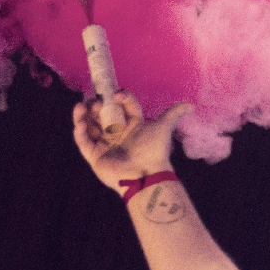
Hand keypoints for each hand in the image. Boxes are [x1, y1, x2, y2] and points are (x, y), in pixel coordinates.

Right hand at [72, 92, 190, 193]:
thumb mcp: (164, 127)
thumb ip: (173, 113)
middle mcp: (117, 134)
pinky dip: (79, 132)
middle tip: (95, 101)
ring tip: (81, 107)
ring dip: (83, 115)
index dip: (118, 98)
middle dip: (96, 105)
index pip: (121, 106)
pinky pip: (83, 142)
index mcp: (131, 125)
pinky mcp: (95, 157)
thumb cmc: (154, 150)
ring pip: (89, 126)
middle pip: (102, 114)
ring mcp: (105, 145)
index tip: (116, 94)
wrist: (145, 174)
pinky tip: (80, 123)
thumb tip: (191, 105)